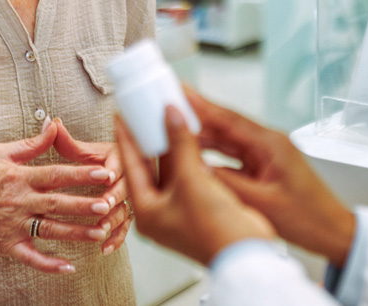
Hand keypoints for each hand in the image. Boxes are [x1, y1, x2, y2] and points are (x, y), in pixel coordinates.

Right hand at [0, 120, 116, 272]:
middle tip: (108, 204)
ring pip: (50, 230)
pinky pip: (31, 257)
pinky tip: (69, 267)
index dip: (81, 173)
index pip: (55, 174)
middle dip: (84, 204)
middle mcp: (18, 202)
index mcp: (18, 177)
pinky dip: (49, 264)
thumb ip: (31, 144)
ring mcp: (13, 226)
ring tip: (100, 232)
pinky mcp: (7, 245)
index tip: (104, 172)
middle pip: (57, 203)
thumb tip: (54, 125)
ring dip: (76, 233)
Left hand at [52, 119, 131, 255]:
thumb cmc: (99, 158)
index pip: (118, 163)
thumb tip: (50, 123)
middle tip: (104, 205)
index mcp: (119, 158)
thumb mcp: (84, 150)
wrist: (118, 170)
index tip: (106, 176)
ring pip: (124, 210)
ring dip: (114, 220)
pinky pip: (124, 228)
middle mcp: (127, 179)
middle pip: (124, 188)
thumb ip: (67, 141)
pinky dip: (116, 238)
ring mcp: (128, 199)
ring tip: (102, 230)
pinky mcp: (126, 214)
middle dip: (114, 197)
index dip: (112, 169)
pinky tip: (105, 248)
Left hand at [117, 106, 275, 265]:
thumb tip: (171, 115)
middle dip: (149, 139)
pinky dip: (189, 155)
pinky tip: (190, 136)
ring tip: (167, 117)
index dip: (126, 138)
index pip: (131, 166)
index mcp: (147, 210)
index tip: (121, 115)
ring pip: (171, 169)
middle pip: (150, 167)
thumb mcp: (192, 181)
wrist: (245, 254)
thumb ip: (181, 145)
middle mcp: (160, 210)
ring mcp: (180, 209)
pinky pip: (189, 174)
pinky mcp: (199, 205)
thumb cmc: (213, 230)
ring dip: (171, 145)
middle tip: (144, 112)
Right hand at [187, 89, 356, 266]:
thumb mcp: (261, 202)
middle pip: (226, 125)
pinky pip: (234, 156)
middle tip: (170, 106)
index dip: (201, 105)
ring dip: (204, 135)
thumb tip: (197, 169)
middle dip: (197, 116)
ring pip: (228, 141)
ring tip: (175, 127)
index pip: (229, 119)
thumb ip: (227, 183)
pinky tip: (196, 154)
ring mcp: (267, 155)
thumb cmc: (308, 218)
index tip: (180, 92)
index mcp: (271, 145)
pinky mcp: (265, 167)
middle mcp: (269, 144)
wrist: (332, 232)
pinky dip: (215, 154)